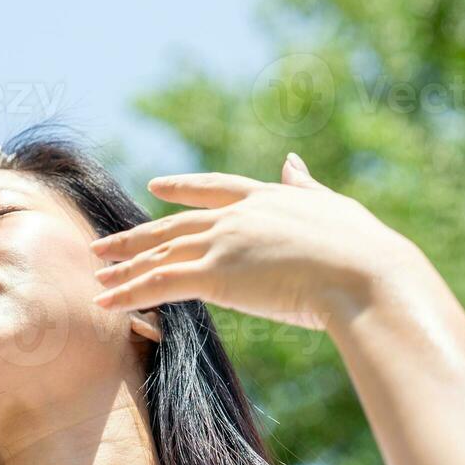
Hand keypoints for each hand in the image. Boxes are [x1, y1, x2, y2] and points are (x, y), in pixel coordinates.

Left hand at [88, 154, 423, 331]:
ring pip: (159, 255)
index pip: (214, 188)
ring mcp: (224, 244)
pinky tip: (105, 303)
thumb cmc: (366, 253)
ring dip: (124, 269)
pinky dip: (128, 294)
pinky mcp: (215, 276)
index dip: (183, 189)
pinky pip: (159, 284)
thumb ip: (308, 187)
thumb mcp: (336, 208)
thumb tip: (292, 161)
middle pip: (172, 225)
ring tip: (96, 278)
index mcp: (267, 198)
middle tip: (102, 244)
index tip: (156, 186)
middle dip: (135, 237)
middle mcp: (238, 216)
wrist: (368, 276)